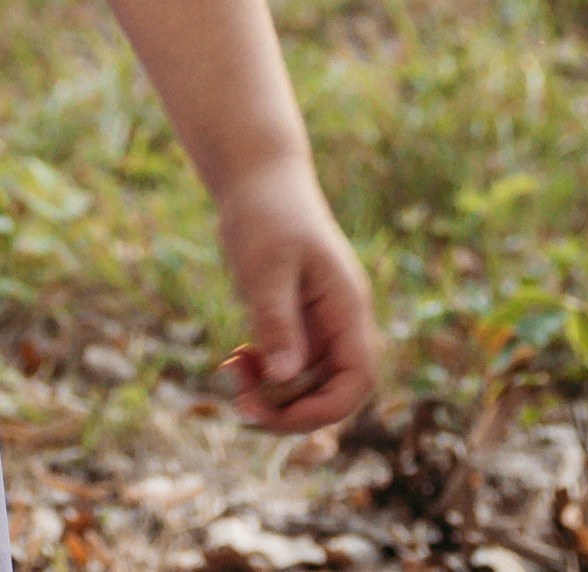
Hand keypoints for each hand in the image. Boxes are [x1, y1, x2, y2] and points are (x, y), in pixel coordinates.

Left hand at [216, 161, 379, 433]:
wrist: (256, 175)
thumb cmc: (266, 211)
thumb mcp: (267, 266)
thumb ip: (278, 321)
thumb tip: (284, 379)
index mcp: (347, 306)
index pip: (357, 380)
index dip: (324, 409)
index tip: (275, 413)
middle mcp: (340, 320)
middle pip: (331, 391)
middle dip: (288, 407)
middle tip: (240, 402)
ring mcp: (319, 322)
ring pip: (306, 382)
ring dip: (271, 391)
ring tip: (231, 369)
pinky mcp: (296, 319)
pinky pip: (287, 364)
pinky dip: (263, 371)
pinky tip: (235, 358)